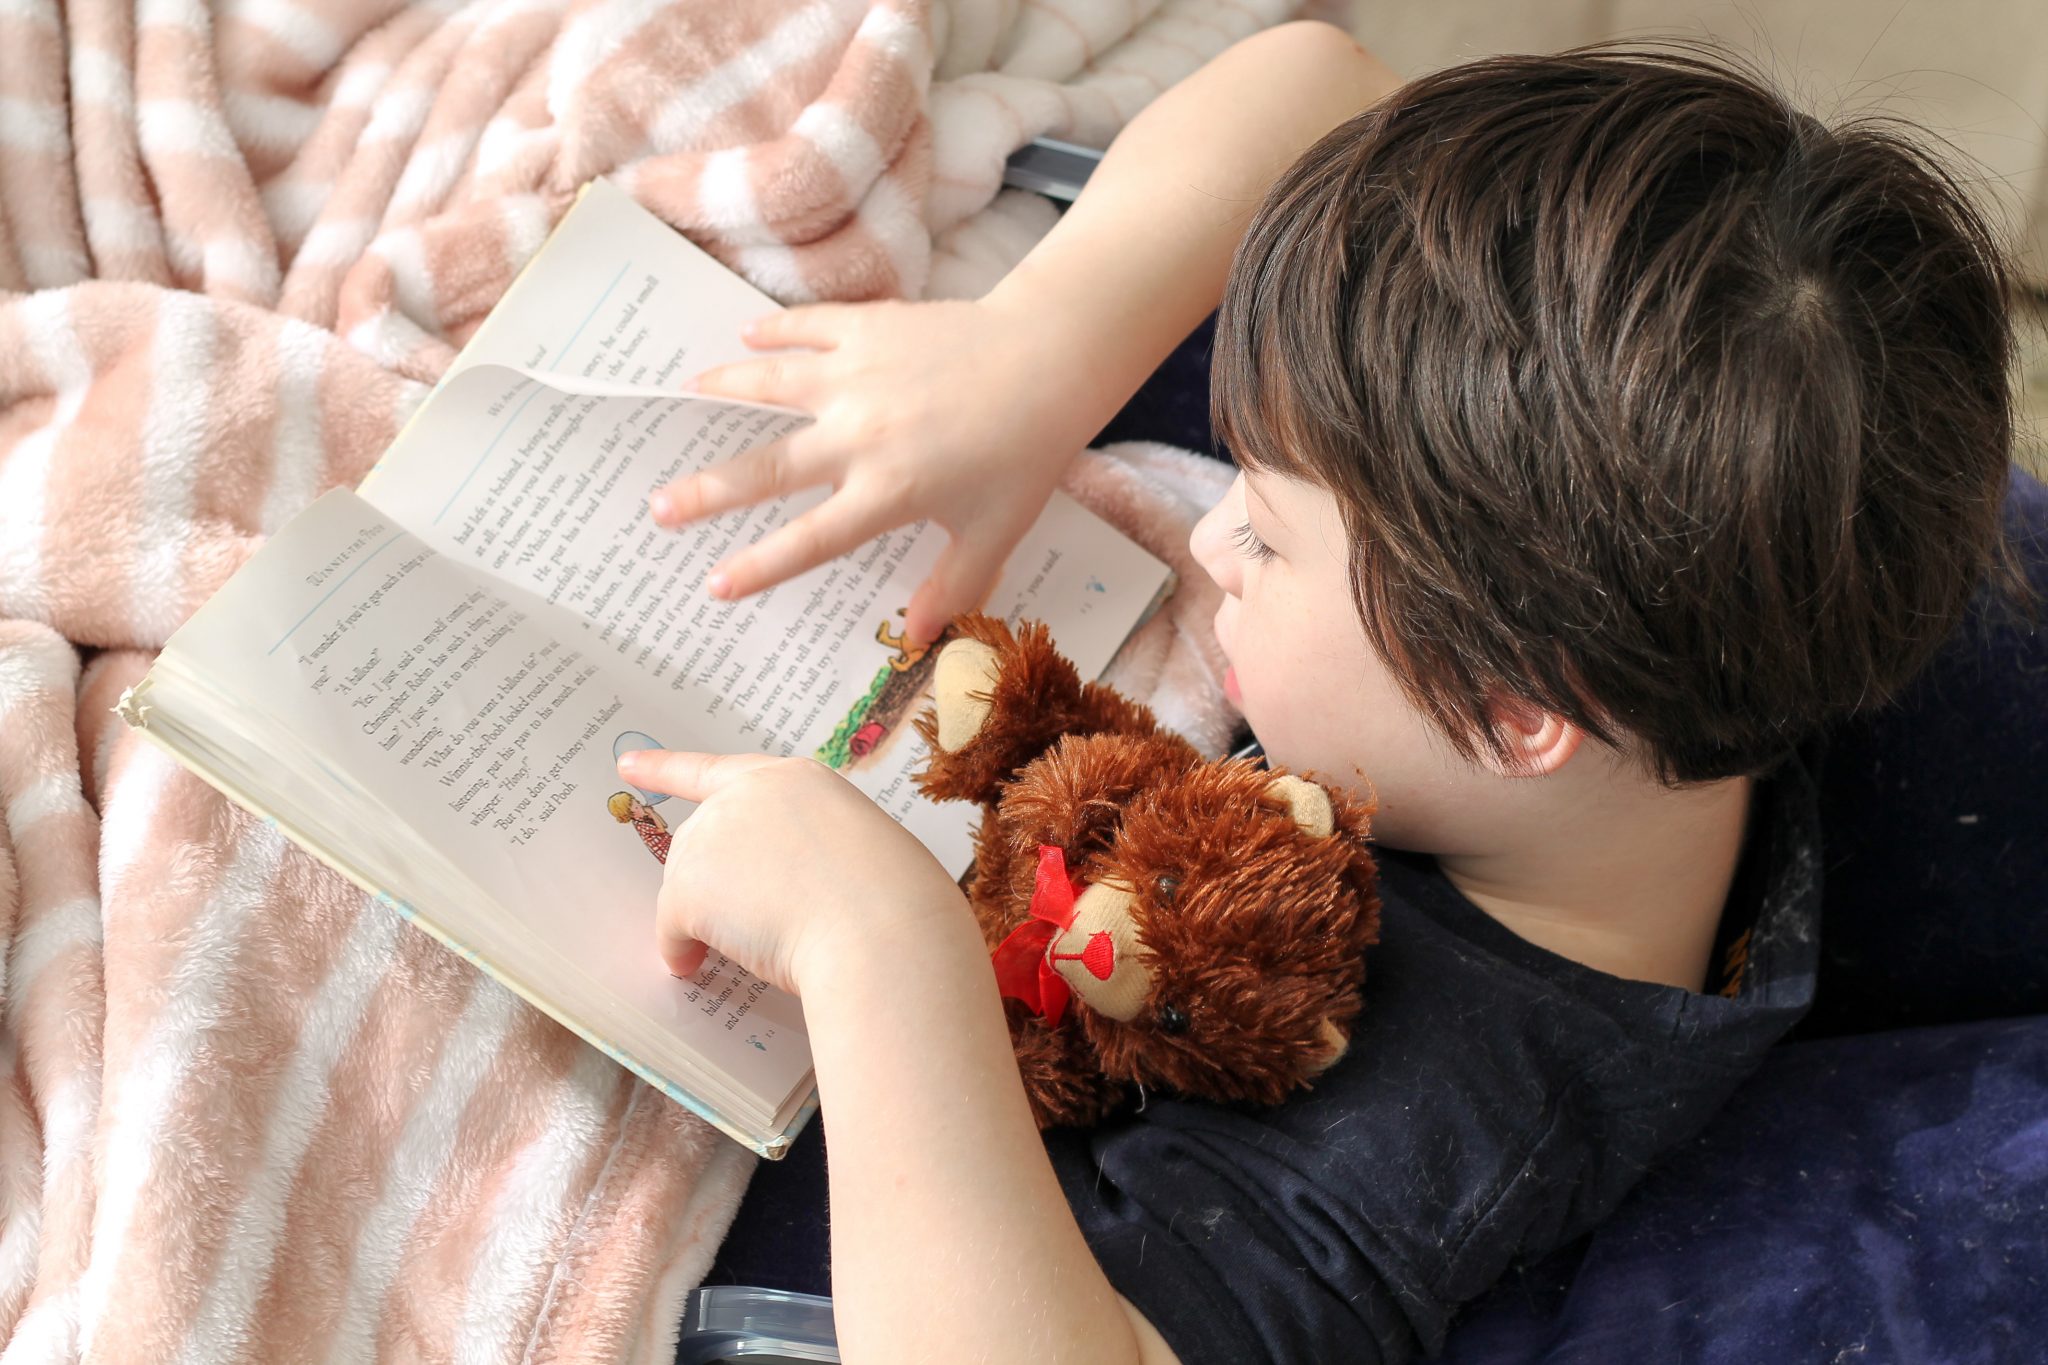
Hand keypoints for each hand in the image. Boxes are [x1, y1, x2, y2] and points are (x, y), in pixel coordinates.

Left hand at [616, 749, 969, 994]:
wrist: (880, 927)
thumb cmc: (892, 900)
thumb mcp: (857, 848)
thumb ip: (809, 851)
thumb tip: (785, 897)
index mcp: (796, 781)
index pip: (718, 771)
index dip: (668, 769)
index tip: (627, 764)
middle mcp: (746, 795)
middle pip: (704, 843)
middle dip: (717, 885)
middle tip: (765, 922)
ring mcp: (714, 836)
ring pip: (689, 888)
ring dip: (713, 921)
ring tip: (771, 943)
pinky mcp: (689, 886)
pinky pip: (671, 929)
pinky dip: (683, 952)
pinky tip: (705, 966)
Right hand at [648, 297, 1097, 645]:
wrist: (1049, 359)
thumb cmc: (1027, 452)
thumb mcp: (995, 533)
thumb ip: (952, 587)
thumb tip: (915, 640)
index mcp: (888, 491)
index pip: (810, 540)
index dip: (760, 566)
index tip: (713, 585)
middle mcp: (860, 435)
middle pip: (768, 468)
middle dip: (708, 490)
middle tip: (660, 506)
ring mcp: (859, 375)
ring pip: (773, 385)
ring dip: (725, 391)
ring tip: (683, 398)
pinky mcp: (869, 329)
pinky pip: (808, 328)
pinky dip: (775, 331)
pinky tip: (746, 335)